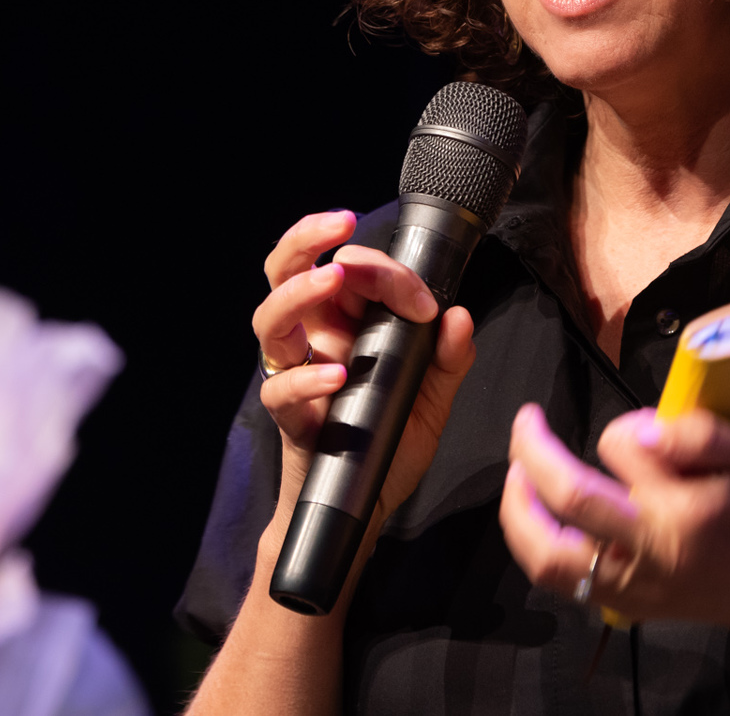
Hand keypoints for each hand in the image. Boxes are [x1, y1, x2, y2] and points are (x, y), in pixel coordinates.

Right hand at [254, 210, 477, 517]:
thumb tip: (459, 317)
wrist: (364, 508)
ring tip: (331, 280)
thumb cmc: (388, 444)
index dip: (386, 271)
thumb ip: (448, 360)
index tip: (424, 300)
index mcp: (344, 323)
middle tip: (339, 222)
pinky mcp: (290, 417)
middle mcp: (313, 339)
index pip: (350, 270)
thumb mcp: (432, 401)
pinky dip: (307, 378)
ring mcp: (296, 374)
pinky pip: (281, 390)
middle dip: (307, 238)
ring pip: (270, 319)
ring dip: (299, 292)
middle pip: (286, 271)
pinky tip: (337, 374)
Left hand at [500, 402, 729, 664]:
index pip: (621, 448)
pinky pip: (561, 582)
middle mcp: (648, 551)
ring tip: (515, 473)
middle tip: (526, 422)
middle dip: (533, 452)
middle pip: (569, 499)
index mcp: (683, 509)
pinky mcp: (624, 606)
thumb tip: (638, 432)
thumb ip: (698, 432)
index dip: (619, 427)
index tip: (637, 427)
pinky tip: (538, 516)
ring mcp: (631, 586)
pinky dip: (537, 546)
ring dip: (518, 511)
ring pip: (549, 557)